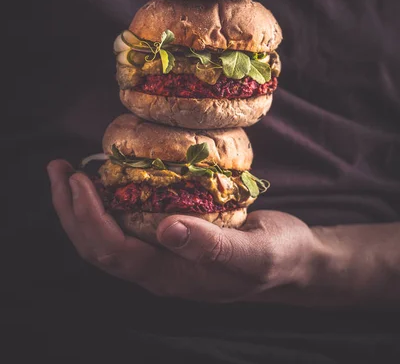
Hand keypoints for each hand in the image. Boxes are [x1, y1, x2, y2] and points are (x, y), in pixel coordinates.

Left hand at [48, 160, 318, 302]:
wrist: (294, 263)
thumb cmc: (279, 255)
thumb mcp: (255, 252)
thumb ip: (213, 247)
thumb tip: (166, 229)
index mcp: (173, 277)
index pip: (115, 253)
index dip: (89, 218)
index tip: (78, 180)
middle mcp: (159, 272)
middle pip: (98, 249)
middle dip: (70, 211)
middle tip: (59, 169)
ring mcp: (161, 258)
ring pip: (105, 241)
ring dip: (79, 209)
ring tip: (67, 172)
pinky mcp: (168, 243)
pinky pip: (124, 228)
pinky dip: (104, 205)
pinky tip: (104, 181)